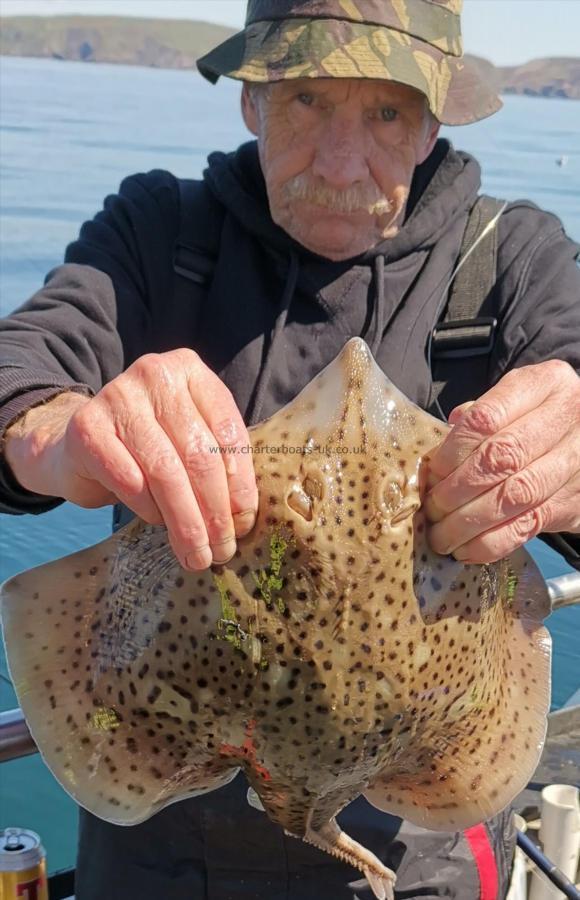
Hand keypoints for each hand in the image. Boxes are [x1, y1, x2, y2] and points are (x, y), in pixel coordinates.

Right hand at [4, 349, 257, 569]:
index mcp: (189, 370)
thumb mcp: (189, 438)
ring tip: (196, 554)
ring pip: (166, 472)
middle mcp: (155, 374)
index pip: (228, 431)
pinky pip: (130, 481)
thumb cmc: (148, 444)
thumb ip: (218, 462)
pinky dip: (150, 510)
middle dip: (215, 511)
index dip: (241, 484)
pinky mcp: (87, 428)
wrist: (77, 443)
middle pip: (198, 455)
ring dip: (186, 522)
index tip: (244, 523)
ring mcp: (118, 397)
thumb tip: (242, 517)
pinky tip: (158, 523)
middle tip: (222, 549)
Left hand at [424, 360, 579, 563]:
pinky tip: (467, 549)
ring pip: (514, 496)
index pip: (487, 418)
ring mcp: (576, 462)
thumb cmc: (535, 419)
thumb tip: (439, 451)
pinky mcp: (575, 503)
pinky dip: (491, 543)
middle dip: (456, 489)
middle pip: (500, 458)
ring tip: (441, 535)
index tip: (432, 473)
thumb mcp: (513, 401)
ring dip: (469, 521)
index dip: (452, 450)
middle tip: (431, 509)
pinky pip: (528, 526)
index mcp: (545, 384)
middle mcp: (567, 418)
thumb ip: (478, 417)